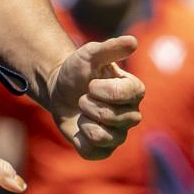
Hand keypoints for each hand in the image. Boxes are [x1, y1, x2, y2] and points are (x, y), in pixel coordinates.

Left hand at [46, 36, 145, 158]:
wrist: (59, 89)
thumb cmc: (79, 69)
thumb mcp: (90, 54)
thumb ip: (111, 48)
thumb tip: (133, 41)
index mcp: (134, 90)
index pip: (127, 95)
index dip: (104, 90)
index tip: (91, 83)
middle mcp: (131, 113)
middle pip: (116, 118)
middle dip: (91, 105)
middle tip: (83, 97)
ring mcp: (119, 133)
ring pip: (105, 137)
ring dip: (84, 122)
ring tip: (82, 112)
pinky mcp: (103, 150)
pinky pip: (94, 152)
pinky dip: (80, 139)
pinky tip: (79, 127)